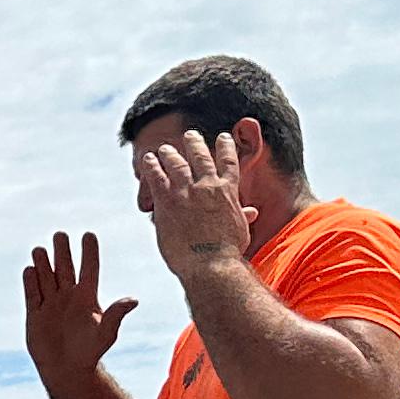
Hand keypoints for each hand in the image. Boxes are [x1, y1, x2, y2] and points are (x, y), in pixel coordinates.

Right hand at [21, 231, 138, 383]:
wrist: (67, 370)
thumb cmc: (91, 352)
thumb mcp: (106, 332)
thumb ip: (116, 314)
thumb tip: (133, 300)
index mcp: (87, 297)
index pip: (89, 269)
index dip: (89, 253)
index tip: (88, 235)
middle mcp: (68, 296)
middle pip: (64, 268)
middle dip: (62, 252)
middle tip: (60, 235)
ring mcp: (51, 303)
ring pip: (46, 278)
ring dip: (43, 264)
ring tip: (40, 249)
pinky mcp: (35, 314)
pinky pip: (32, 294)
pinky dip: (30, 282)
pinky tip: (29, 270)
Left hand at [135, 129, 255, 279]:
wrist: (210, 264)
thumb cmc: (227, 252)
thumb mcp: (240, 230)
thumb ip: (242, 215)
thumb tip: (252, 211)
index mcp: (228, 191)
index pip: (228, 161)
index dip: (225, 147)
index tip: (223, 137)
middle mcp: (208, 186)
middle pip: (200, 157)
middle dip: (195, 144)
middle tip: (190, 135)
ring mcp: (187, 192)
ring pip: (177, 164)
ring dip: (170, 154)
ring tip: (165, 148)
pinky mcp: (167, 201)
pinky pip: (157, 177)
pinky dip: (152, 166)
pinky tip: (147, 159)